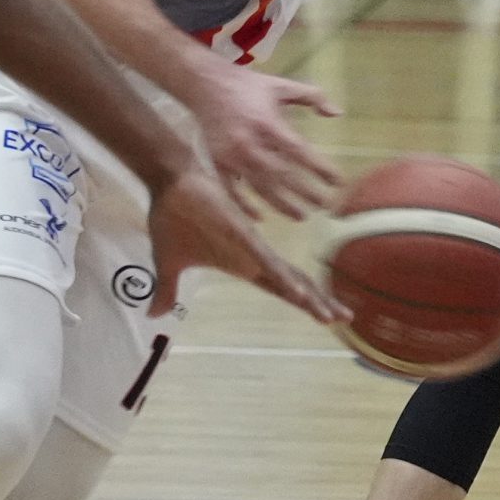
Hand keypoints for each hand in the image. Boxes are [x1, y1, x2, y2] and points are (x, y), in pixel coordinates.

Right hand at [142, 162, 344, 323]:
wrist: (169, 180)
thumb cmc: (172, 216)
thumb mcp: (167, 263)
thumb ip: (166, 290)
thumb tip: (154, 314)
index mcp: (243, 264)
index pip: (281, 288)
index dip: (305, 303)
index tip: (329, 318)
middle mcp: (253, 257)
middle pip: (293, 285)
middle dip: (319, 303)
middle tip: (345, 318)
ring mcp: (249, 245)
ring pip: (286, 276)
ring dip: (308, 297)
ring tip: (330, 314)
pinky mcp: (239, 233)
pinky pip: (263, 260)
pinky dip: (281, 278)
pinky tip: (297, 293)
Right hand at [188, 65, 342, 218]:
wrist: (204, 85)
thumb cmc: (248, 87)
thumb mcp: (282, 86)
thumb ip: (313, 96)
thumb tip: (338, 114)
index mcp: (268, 123)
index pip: (300, 152)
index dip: (320, 168)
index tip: (337, 182)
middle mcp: (250, 143)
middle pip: (283, 175)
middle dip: (306, 192)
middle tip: (324, 204)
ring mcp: (232, 156)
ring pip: (260, 187)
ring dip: (282, 205)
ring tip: (301, 216)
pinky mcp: (217, 163)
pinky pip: (231, 191)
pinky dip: (245, 206)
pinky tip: (260, 217)